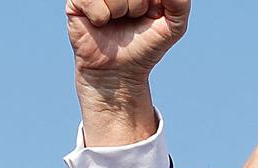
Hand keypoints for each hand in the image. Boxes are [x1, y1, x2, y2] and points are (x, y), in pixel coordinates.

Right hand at [66, 0, 189, 145]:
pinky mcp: (77, 0)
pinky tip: (100, 23)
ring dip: (120, 12)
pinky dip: (101, 17)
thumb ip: (180, 3)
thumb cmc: (147, 46)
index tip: (151, 13)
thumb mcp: (174, 25)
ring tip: (117, 21)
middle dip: (137, 5)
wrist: (120, 70)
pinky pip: (93, 2)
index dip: (147, 4)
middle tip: (134, 17)